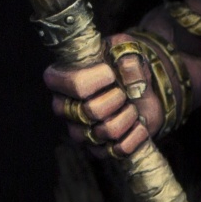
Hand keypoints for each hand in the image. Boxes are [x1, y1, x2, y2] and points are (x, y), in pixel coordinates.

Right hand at [43, 32, 161, 157]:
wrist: (139, 91)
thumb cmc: (123, 67)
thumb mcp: (126, 51)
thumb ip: (127, 56)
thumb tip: (128, 67)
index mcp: (61, 78)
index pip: (76, 84)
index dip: (100, 79)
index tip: (110, 74)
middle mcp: (64, 108)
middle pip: (93, 110)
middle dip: (118, 99)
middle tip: (123, 92)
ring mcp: (79, 132)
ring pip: (108, 131)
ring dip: (129, 116)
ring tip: (131, 107)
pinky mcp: (97, 150)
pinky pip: (120, 149)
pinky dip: (136, 135)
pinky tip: (138, 124)